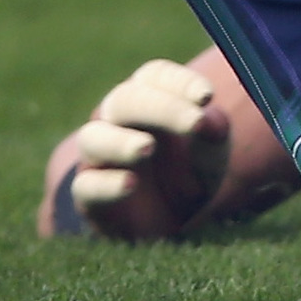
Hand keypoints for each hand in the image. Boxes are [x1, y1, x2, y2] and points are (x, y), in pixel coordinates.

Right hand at [68, 59, 232, 240]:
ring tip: (147, 148)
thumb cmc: (189, 174)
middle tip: (194, 123)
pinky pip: (87, 185)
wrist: (169, 223)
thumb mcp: (211, 154)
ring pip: (94, 138)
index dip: (180, 82)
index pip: (155, 76)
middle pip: (126, 99)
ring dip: (120, 141)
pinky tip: (130, 185)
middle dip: (162, 108)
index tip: (207, 97)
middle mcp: (117, 121)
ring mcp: (99, 157)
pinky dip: (107, 184)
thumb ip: (213, 134)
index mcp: (148, 100)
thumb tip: (210, 120)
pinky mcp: (90, 195)